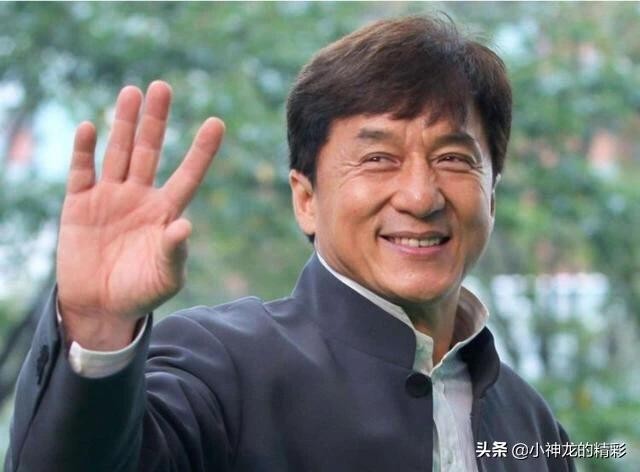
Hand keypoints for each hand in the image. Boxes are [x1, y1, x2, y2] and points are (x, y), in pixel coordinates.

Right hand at [57, 81, 223, 349]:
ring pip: (118, 153)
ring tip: (131, 92)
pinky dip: (85, 151)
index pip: (188, 175)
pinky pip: (82, 172)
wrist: (101, 307)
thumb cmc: (141, 292)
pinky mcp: (79, 205)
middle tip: (162, 87)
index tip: (217, 122)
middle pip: (150, 151)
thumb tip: (185, 225)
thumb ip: (174, 251)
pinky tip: (90, 128)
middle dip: (156, 120)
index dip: (201, 150)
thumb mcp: (166, 276)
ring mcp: (110, 197)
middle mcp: (140, 197)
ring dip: (123, 124)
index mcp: (166, 211)